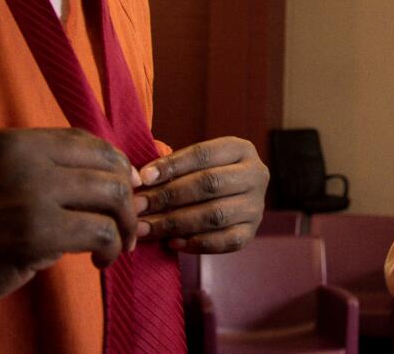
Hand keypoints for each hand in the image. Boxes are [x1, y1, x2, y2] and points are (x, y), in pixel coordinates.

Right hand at [0, 128, 138, 322]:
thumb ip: (30, 166)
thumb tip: (90, 179)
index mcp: (11, 141)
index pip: (86, 141)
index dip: (115, 164)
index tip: (124, 186)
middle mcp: (22, 160)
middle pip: (107, 167)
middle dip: (129, 197)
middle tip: (128, 221)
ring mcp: (28, 196)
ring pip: (112, 198)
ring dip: (125, 226)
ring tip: (118, 246)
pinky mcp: (32, 235)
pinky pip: (98, 234)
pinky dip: (110, 248)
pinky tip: (100, 261)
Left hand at [134, 137, 268, 253]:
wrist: (228, 200)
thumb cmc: (201, 177)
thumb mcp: (194, 162)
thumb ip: (170, 163)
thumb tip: (141, 176)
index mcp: (240, 149)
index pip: (203, 154)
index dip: (171, 165)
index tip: (143, 178)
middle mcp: (256, 175)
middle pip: (209, 184)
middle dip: (167, 196)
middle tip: (137, 206)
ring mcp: (256, 206)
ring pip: (214, 215)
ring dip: (174, 223)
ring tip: (144, 228)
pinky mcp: (251, 233)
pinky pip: (224, 242)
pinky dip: (195, 244)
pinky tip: (171, 242)